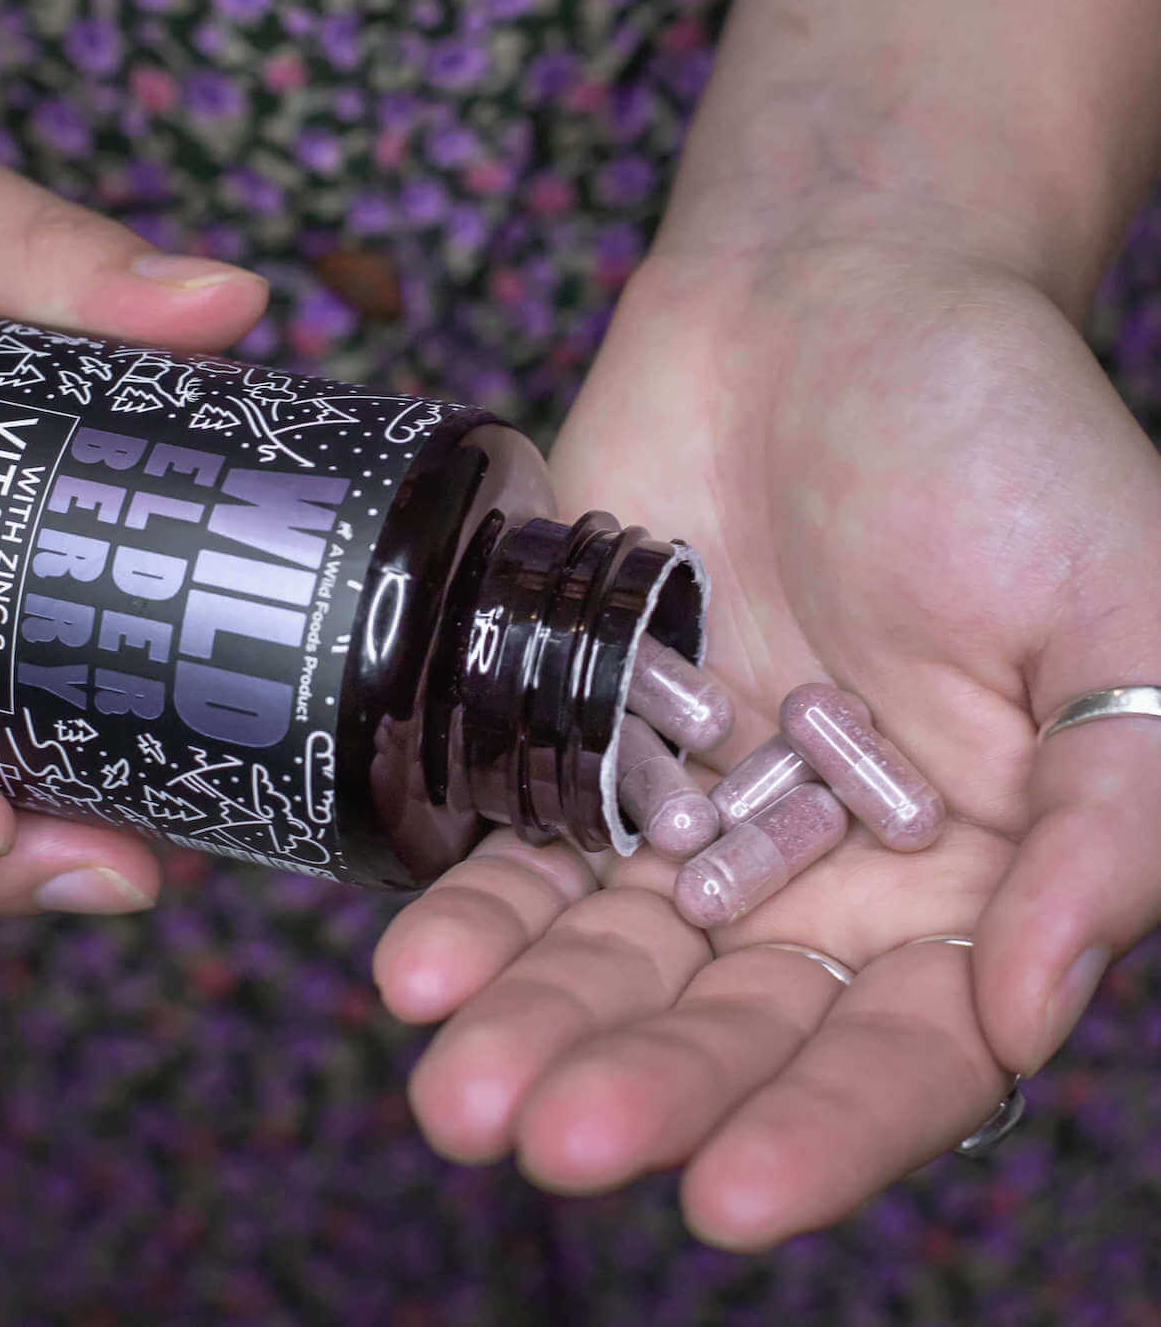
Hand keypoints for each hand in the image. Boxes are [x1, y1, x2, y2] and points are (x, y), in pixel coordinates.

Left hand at [373, 187, 1160, 1247]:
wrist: (829, 301)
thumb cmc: (1001, 438)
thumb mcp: (1129, 607)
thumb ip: (1117, 813)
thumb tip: (1032, 1008)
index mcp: (973, 874)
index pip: (903, 1049)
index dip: (825, 1131)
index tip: (728, 1203)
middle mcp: (825, 867)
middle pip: (728, 1020)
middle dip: (641, 1085)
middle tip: (542, 1140)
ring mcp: (693, 808)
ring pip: (608, 955)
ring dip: (531, 1026)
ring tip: (453, 1092)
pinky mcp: (586, 733)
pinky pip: (523, 843)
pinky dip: (473, 907)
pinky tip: (415, 962)